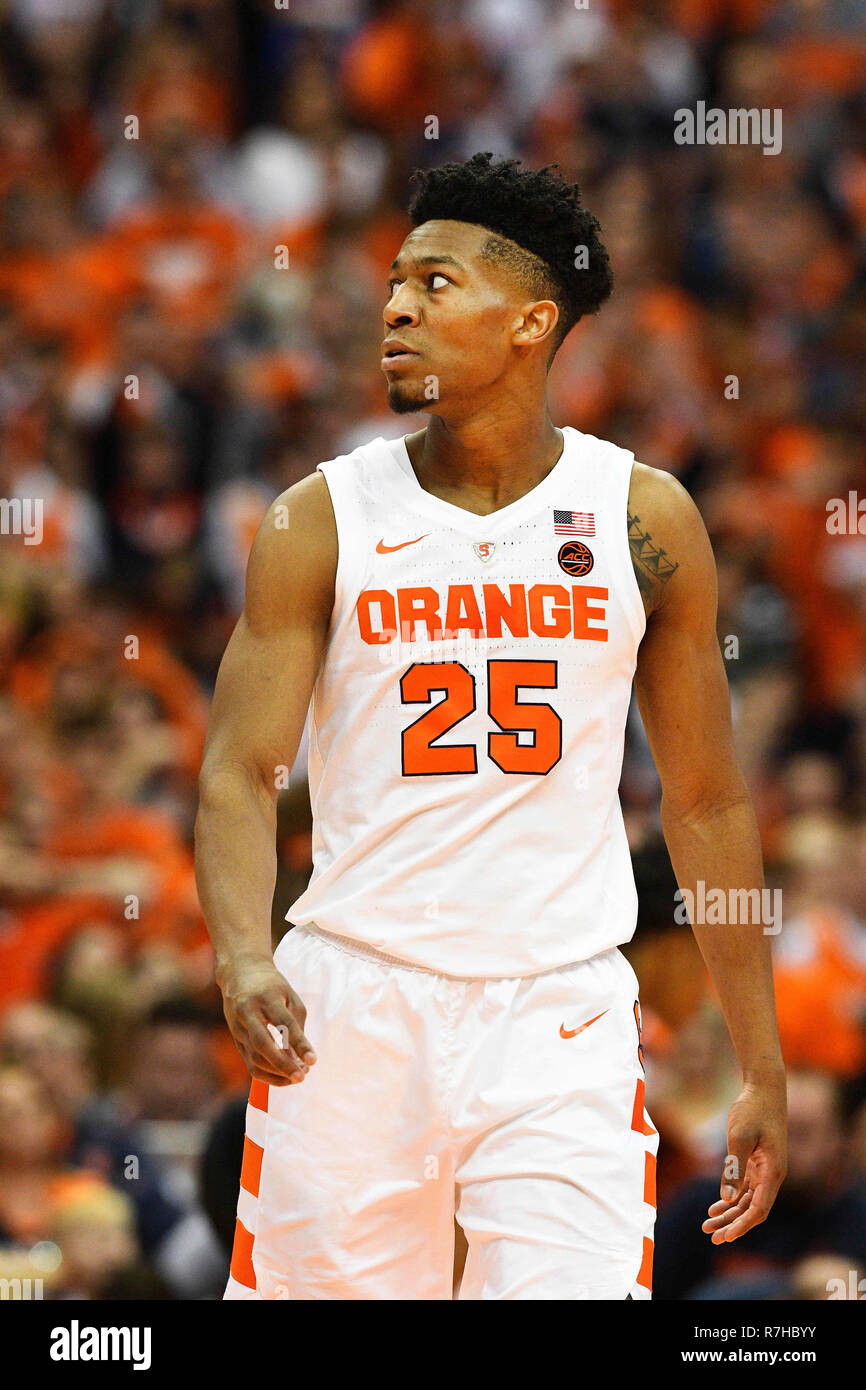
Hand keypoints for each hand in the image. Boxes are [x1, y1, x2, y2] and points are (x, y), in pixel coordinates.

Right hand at [218, 954, 315, 1086]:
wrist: (240, 973)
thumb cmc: (271, 986)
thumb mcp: (289, 995)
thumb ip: (296, 1024)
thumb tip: (301, 1057)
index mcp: (265, 997)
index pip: (284, 1023)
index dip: (299, 1043)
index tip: (313, 1060)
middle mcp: (248, 1012)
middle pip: (263, 1044)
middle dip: (283, 1065)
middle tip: (302, 1076)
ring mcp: (238, 1027)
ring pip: (254, 1058)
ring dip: (277, 1073)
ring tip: (298, 1076)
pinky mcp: (235, 1039)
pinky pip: (250, 1063)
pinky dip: (267, 1075)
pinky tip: (283, 1078)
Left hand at [702, 1074, 786, 1243]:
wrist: (763, 1088)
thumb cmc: (753, 1110)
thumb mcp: (740, 1137)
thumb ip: (734, 1168)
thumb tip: (729, 1199)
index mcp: (773, 1172)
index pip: (760, 1209)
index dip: (743, 1225)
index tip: (726, 1236)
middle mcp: (772, 1175)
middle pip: (752, 1209)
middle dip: (733, 1224)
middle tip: (711, 1236)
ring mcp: (764, 1169)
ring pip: (748, 1201)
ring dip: (730, 1214)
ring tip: (708, 1224)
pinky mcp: (756, 1162)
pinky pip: (745, 1188)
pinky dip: (731, 1199)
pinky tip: (716, 1207)